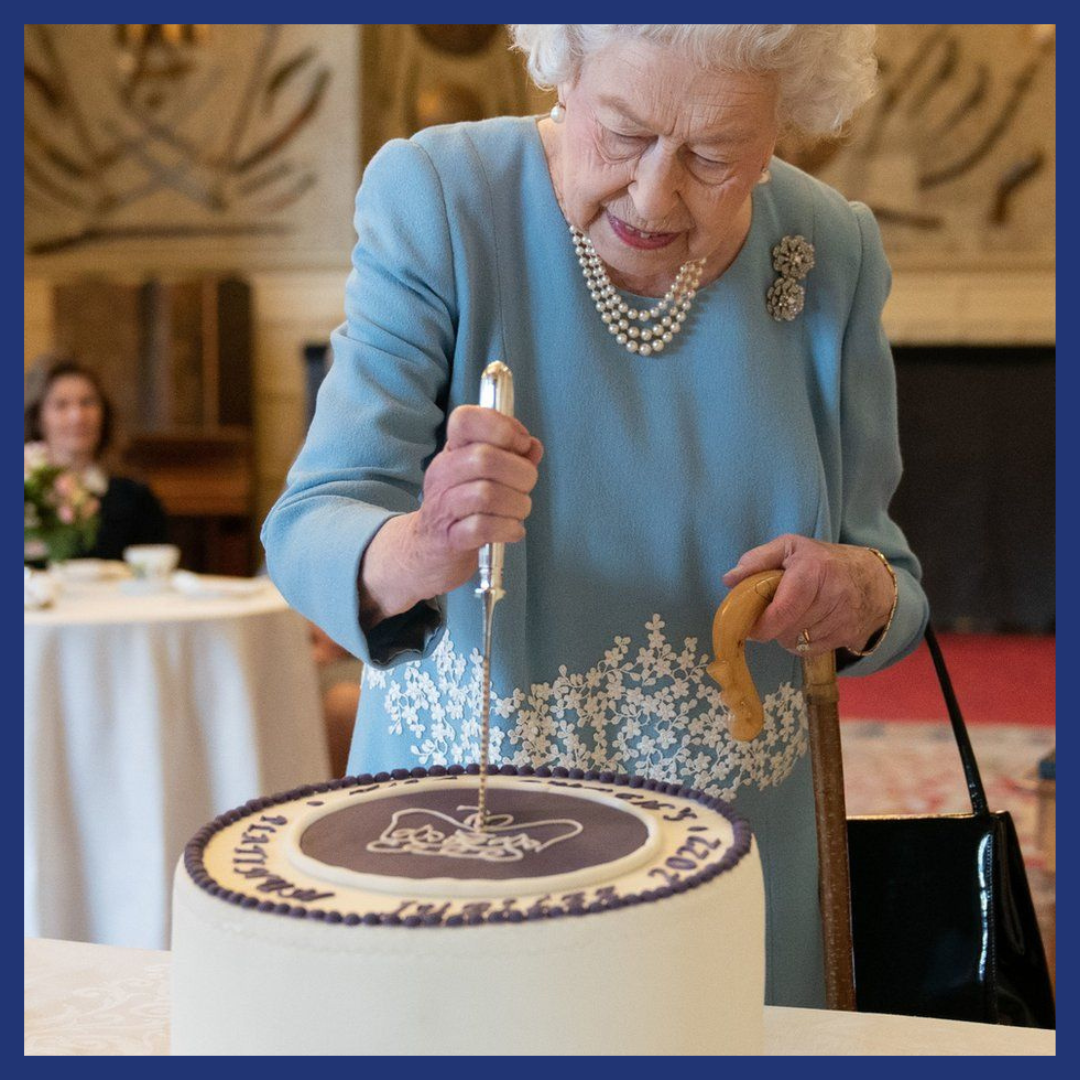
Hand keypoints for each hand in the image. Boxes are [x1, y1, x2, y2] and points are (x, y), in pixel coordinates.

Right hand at [360, 405, 542, 624]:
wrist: (427, 550)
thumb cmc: (463, 507)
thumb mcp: (485, 475)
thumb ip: (512, 456)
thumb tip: (532, 446)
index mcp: (452, 451)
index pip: (465, 419)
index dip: (501, 426)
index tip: (520, 445)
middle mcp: (443, 473)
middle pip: (485, 458)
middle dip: (521, 473)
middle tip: (525, 487)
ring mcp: (443, 506)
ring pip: (487, 495)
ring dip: (517, 504)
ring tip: (519, 511)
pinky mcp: (449, 538)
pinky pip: (482, 528)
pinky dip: (508, 529)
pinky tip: (512, 530)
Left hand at [722, 534, 894, 655]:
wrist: (874, 579)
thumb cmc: (822, 560)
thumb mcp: (790, 547)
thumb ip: (758, 560)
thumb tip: (730, 579)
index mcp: (814, 569)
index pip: (784, 609)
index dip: (763, 624)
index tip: (750, 626)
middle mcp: (833, 595)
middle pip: (788, 629)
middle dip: (773, 626)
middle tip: (772, 613)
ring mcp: (844, 618)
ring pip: (798, 642)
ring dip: (787, 634)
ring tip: (793, 615)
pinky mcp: (850, 636)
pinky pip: (811, 650)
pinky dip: (802, 642)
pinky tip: (807, 625)